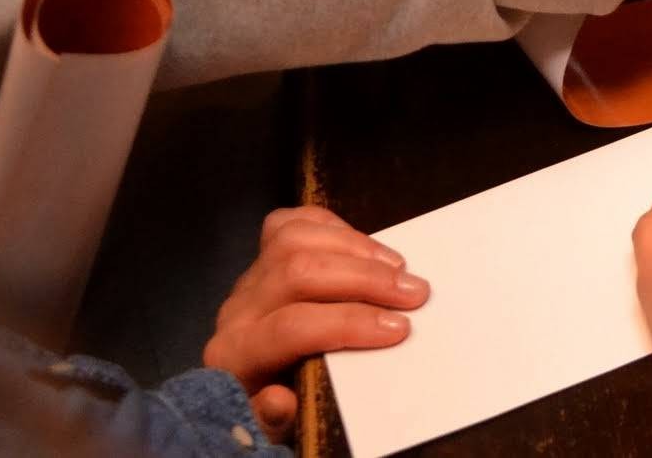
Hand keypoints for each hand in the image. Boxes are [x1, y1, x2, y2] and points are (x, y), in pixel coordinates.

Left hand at [203, 207, 428, 442]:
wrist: (241, 386)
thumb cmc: (271, 403)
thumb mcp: (270, 427)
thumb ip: (272, 420)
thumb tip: (282, 398)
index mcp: (236, 355)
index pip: (292, 327)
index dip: (348, 323)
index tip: (398, 330)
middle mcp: (236, 311)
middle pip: (298, 272)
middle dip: (364, 279)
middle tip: (415, 294)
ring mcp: (248, 280)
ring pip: (294, 240)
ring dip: (355, 248)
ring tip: (398, 268)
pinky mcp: (261, 259)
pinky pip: (287, 224)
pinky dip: (330, 225)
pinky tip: (363, 244)